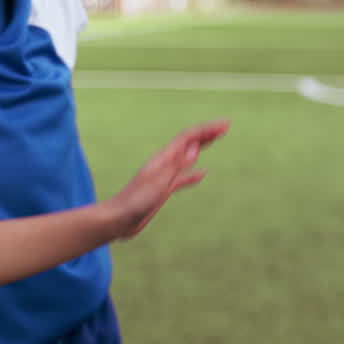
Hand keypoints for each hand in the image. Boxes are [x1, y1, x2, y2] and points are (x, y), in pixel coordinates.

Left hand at [106, 120, 229, 237]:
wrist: (117, 219)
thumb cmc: (134, 201)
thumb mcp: (159, 181)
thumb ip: (177, 164)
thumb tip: (195, 147)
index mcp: (164, 158)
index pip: (189, 137)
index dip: (207, 130)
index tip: (225, 125)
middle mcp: (165, 163)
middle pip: (189, 143)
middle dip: (207, 133)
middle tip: (225, 126)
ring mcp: (164, 176)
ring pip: (187, 157)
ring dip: (202, 147)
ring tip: (215, 139)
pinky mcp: (164, 189)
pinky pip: (183, 178)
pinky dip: (194, 173)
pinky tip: (203, 173)